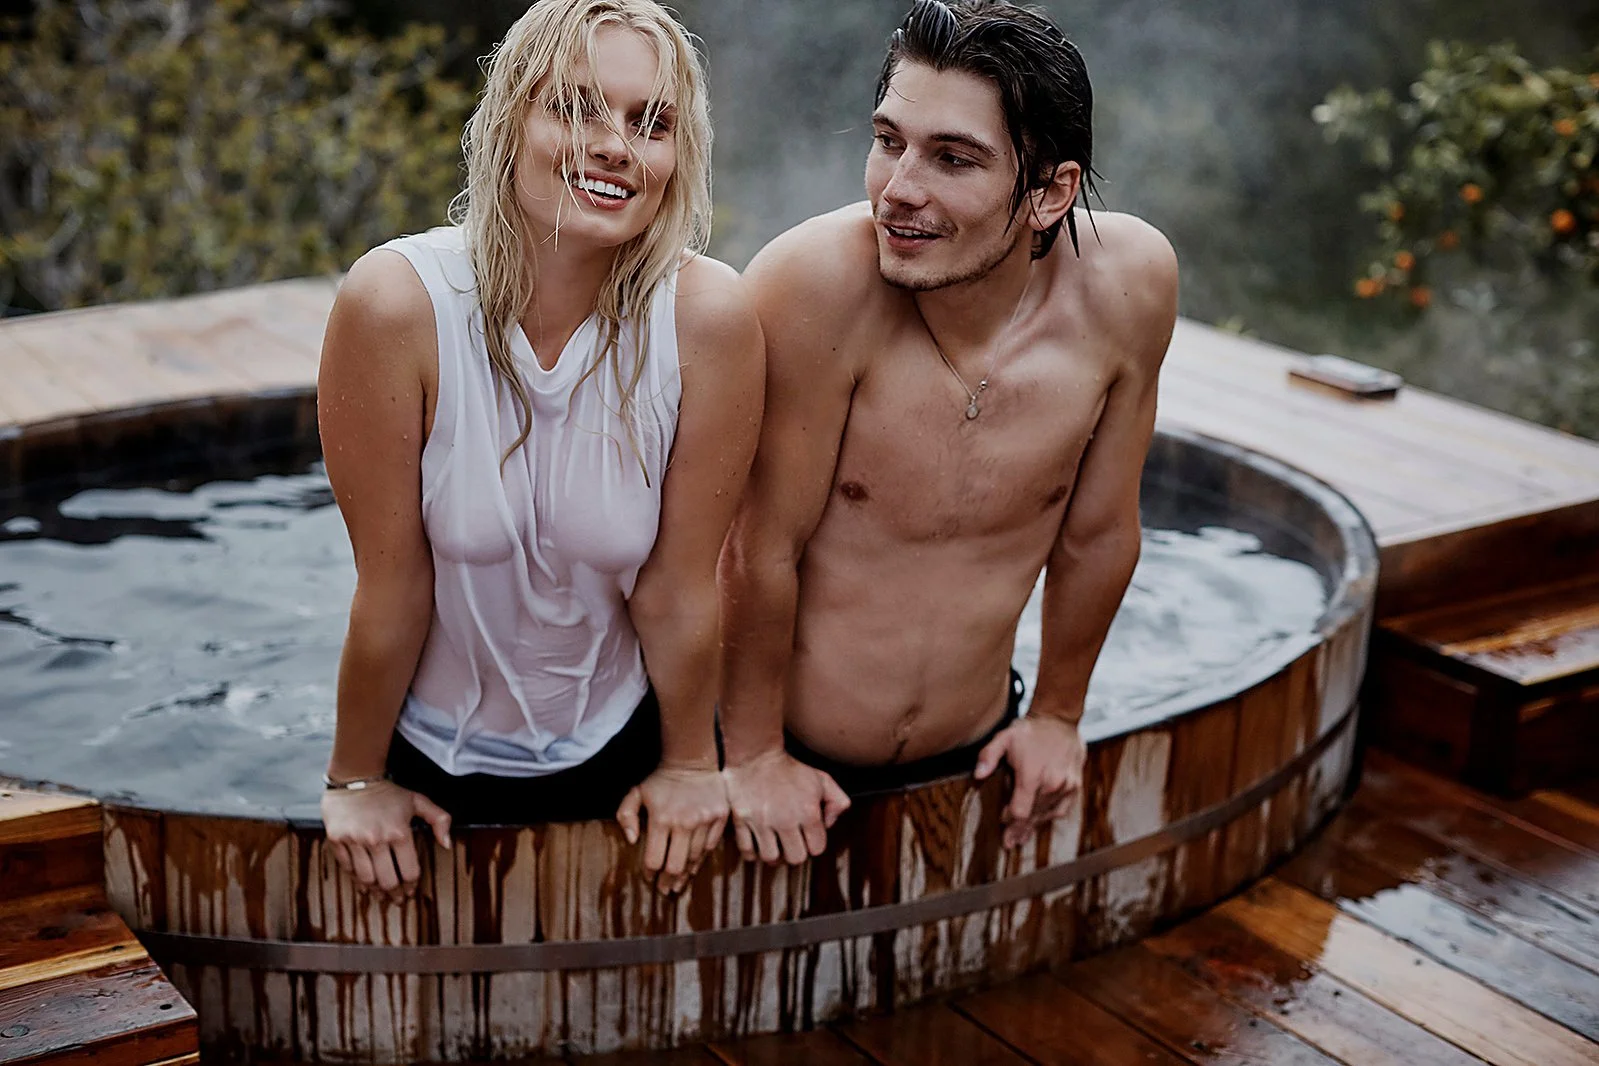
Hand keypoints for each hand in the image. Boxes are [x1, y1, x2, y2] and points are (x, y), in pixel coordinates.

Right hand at [321, 780, 451, 898]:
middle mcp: (377, 839)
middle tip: (397, 898)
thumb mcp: (418, 801)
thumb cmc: (388, 791)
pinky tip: (363, 884)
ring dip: (375, 891)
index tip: (411, 889)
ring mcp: (355, 841)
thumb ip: (439, 820)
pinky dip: (356, 879)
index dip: (412, 884)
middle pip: (387, 881)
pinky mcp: (337, 840)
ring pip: (366, 879)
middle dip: (394, 894)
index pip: (409, 871)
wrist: (355, 777)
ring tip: (381, 894)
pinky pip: (347, 868)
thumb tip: (447, 843)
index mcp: (399, 832)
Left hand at [616, 765, 728, 893]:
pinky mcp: (719, 818)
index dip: (650, 874)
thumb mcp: (636, 792)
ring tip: (678, 884)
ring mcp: (704, 821)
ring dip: (685, 875)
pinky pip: (710, 847)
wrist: (693, 759)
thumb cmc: (661, 779)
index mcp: (661, 819)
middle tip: (664, 890)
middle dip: (667, 882)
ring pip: (694, 859)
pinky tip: (693, 866)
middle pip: (675, 866)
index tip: (649, 879)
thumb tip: (631, 840)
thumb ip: (626, 815)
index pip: (654, 859)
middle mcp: (684, 823)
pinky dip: (700, 859)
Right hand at [723, 749, 850, 864]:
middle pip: (795, 858)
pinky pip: (747, 851)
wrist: (756, 754)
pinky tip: (758, 843)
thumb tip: (830, 824)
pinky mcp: (741, 820)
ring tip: (775, 845)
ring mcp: (761, 821)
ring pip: (770, 858)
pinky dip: (752, 852)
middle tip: (792, 842)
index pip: (817, 848)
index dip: (813, 843)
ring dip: (774, 854)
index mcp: (808, 811)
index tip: (807, 836)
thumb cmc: (790, 769)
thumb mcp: (822, 779)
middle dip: (795, 852)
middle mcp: (785, 819)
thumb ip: (838, 802)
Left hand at [975, 715, 1085, 848]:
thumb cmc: (1030, 730)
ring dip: (1034, 826)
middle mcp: (1052, 784)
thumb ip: (988, 756)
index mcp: (1032, 775)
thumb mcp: (1004, 737)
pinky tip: (1039, 821)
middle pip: (1033, 816)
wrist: (1060, 720)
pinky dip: (1049, 816)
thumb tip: (978, 775)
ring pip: (1047, 814)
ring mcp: (1066, 786)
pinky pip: (1061, 809)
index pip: (1021, 811)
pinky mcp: (1074, 786)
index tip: (1003, 826)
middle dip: (1020, 829)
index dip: (1011, 822)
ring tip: (1023, 836)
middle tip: (1010, 842)